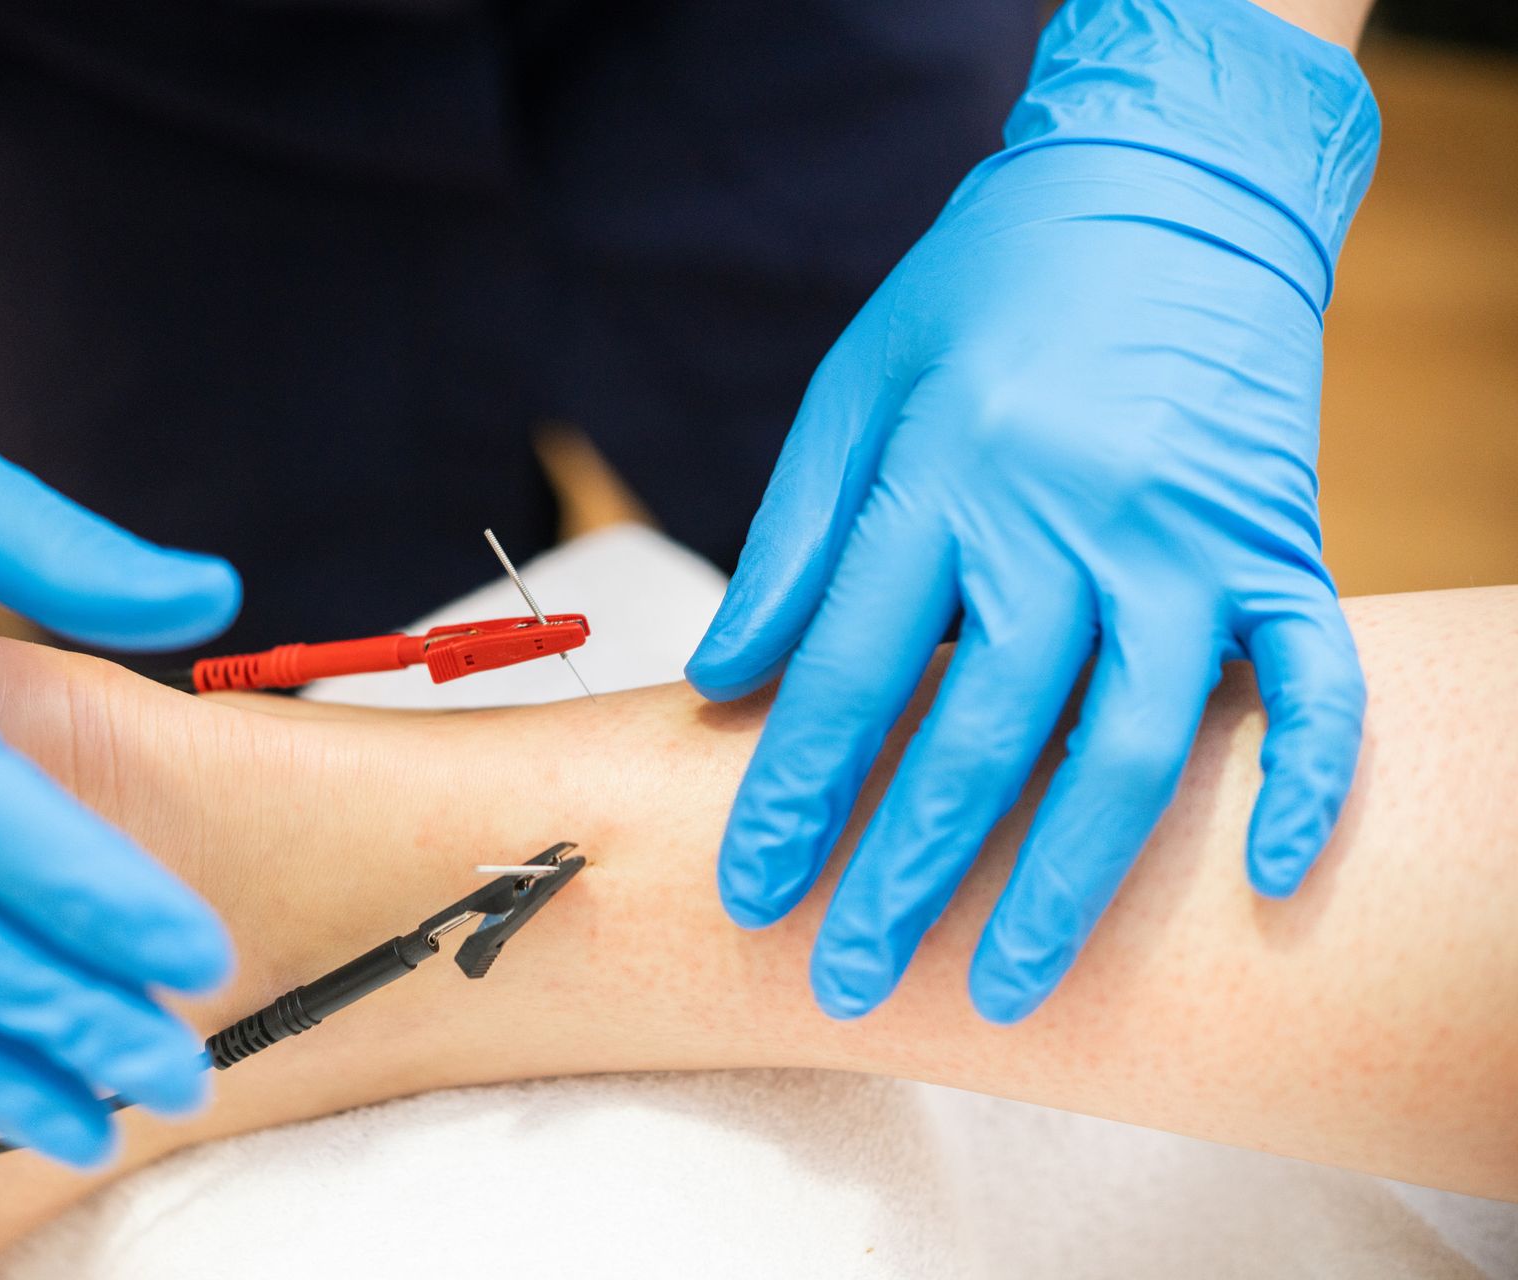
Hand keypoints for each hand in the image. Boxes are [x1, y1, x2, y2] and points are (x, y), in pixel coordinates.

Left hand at [687, 0, 1380, 1022]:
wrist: (1163, 187)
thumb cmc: (985, 291)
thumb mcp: (855, 387)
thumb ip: (795, 539)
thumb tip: (726, 680)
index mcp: (941, 477)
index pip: (846, 675)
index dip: (791, 796)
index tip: (752, 894)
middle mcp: (1064, 521)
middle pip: (976, 740)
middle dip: (903, 877)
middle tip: (848, 983)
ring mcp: (1186, 539)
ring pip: (1128, 748)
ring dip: (1067, 885)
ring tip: (1003, 993)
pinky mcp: (1280, 544)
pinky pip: (1315, 683)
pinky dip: (1304, 783)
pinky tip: (1267, 881)